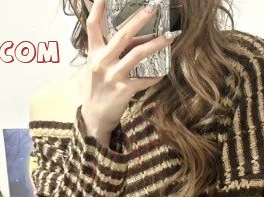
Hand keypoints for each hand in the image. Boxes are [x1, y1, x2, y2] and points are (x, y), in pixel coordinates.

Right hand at [80, 0, 175, 145]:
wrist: (93, 118)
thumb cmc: (97, 89)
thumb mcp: (96, 66)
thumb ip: (109, 50)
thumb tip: (131, 34)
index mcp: (93, 53)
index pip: (93, 25)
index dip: (99, 8)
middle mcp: (101, 62)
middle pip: (122, 35)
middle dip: (139, 19)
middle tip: (154, 6)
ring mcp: (113, 76)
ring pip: (137, 54)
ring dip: (156, 43)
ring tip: (170, 36)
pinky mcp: (123, 91)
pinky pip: (143, 80)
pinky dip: (155, 76)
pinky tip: (164, 72)